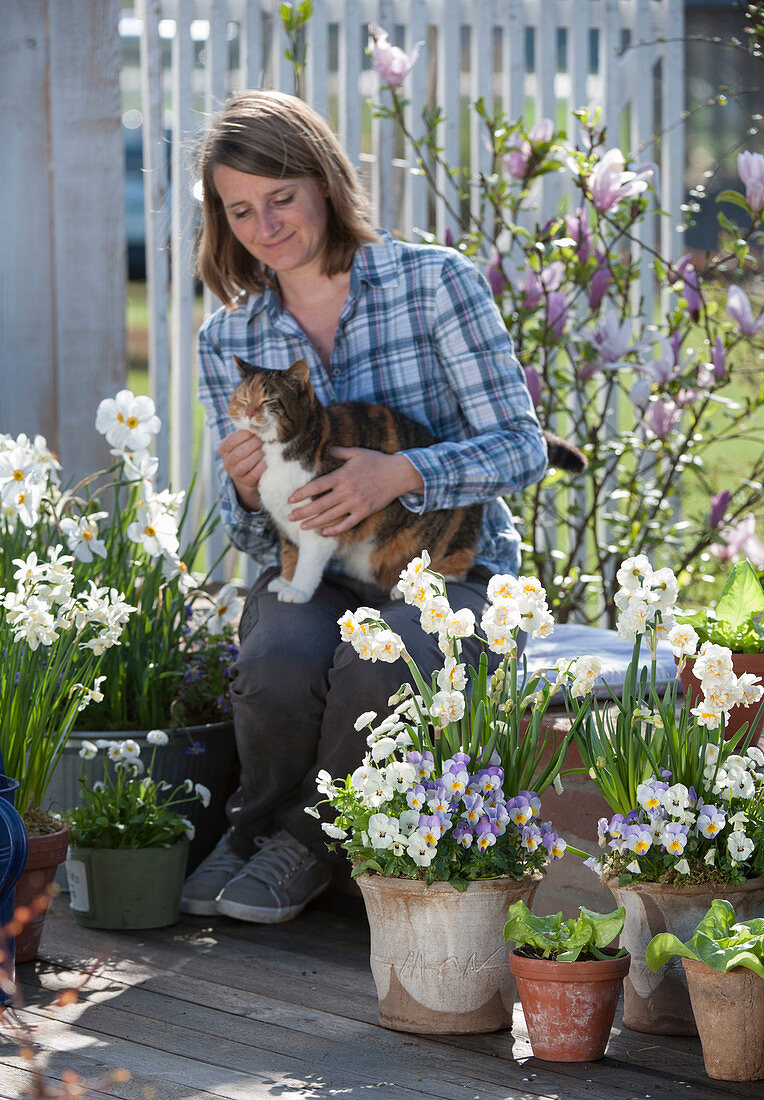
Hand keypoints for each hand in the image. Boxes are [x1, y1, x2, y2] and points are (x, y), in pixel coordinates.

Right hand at [219, 429, 265, 511]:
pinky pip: (254, 474)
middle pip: (239, 452)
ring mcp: (235, 474)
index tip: (255, 431)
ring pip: (245, 464)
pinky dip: (261, 466)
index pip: (232, 441)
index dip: (245, 435)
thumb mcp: (241, 441)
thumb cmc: (246, 452)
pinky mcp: (246, 481)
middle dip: (253, 444)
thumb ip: (245, 432)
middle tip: (262, 440)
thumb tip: (254, 417)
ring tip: (264, 450)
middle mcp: (227, 462)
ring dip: (257, 455)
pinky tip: (266, 460)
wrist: (247, 474)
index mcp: (223, 449)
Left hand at [289, 447, 423, 534]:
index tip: (291, 499)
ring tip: (302, 527)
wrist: (399, 474)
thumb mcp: (357, 452)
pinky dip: (335, 530)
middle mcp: (347, 491)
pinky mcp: (364, 512)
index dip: (301, 493)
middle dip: (303, 512)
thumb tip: (327, 449)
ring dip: (314, 522)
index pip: (316, 486)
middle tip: (290, 517)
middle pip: (320, 504)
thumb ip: (340, 452)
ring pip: (330, 516)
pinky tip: (324, 533)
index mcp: (342, 476)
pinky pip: (347, 524)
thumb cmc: (377, 461)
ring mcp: (356, 503)